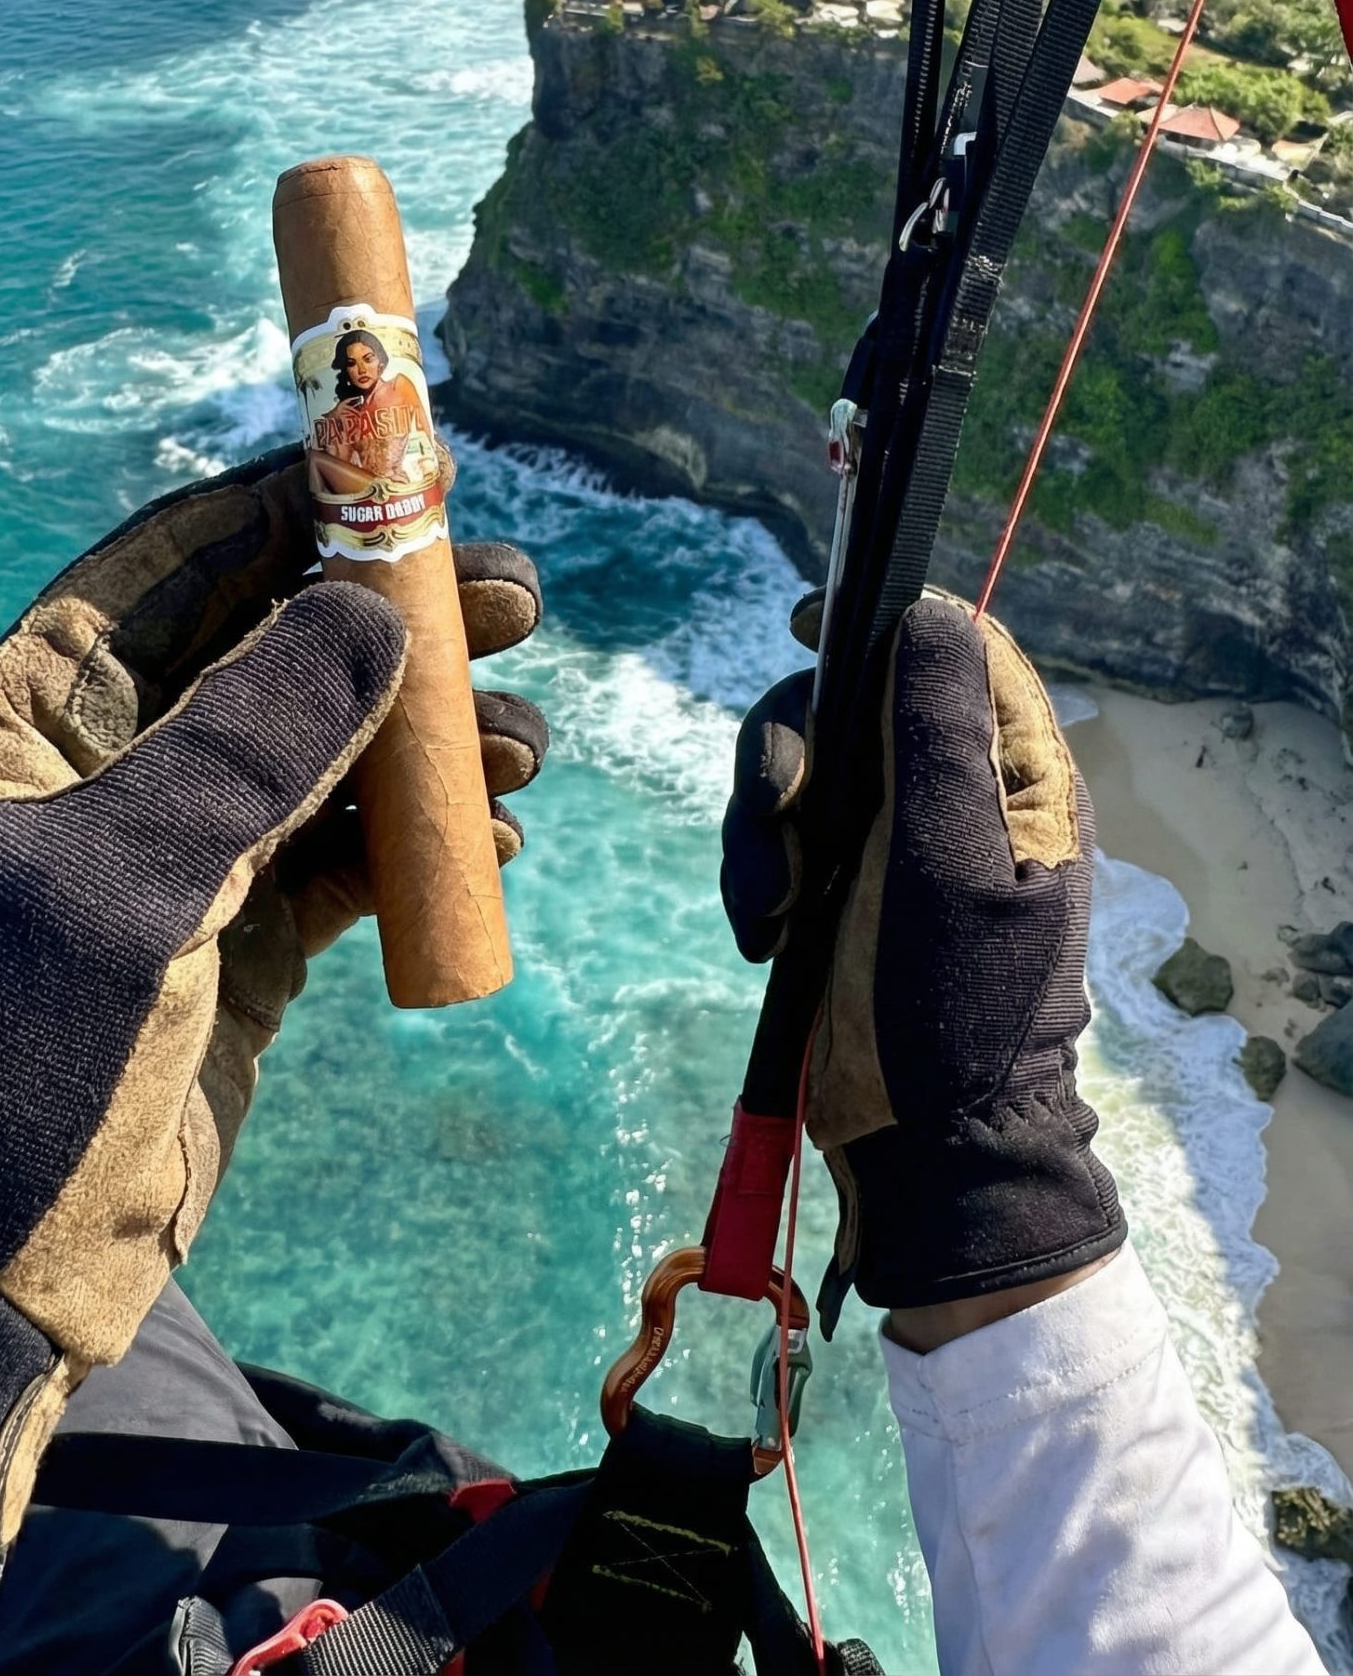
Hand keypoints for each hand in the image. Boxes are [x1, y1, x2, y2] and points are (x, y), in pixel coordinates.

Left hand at [0, 447, 545, 1620]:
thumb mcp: (122, 878)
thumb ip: (249, 739)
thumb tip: (366, 611)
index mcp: (34, 721)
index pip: (172, 567)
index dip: (290, 509)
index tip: (402, 476)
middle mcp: (106, 773)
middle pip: (268, 650)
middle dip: (390, 623)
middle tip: (511, 602)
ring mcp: (171, 866)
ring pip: (321, 759)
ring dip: (425, 740)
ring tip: (519, 744)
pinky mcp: (230, 957)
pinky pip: (341, 868)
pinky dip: (416, 847)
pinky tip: (490, 839)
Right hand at [721, 592, 1123, 1330]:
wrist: (929, 1154)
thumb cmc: (958, 1011)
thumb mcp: (950, 862)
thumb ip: (934, 733)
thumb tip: (929, 613)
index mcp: (1014, 780)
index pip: (953, 654)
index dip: (884, 625)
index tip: (808, 628)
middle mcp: (954, 799)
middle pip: (851, 701)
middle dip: (794, 748)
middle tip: (778, 808)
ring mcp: (893, 846)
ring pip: (802, 769)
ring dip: (762, 826)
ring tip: (766, 906)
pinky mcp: (837, 892)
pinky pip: (776, 839)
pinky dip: (754, 873)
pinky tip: (761, 935)